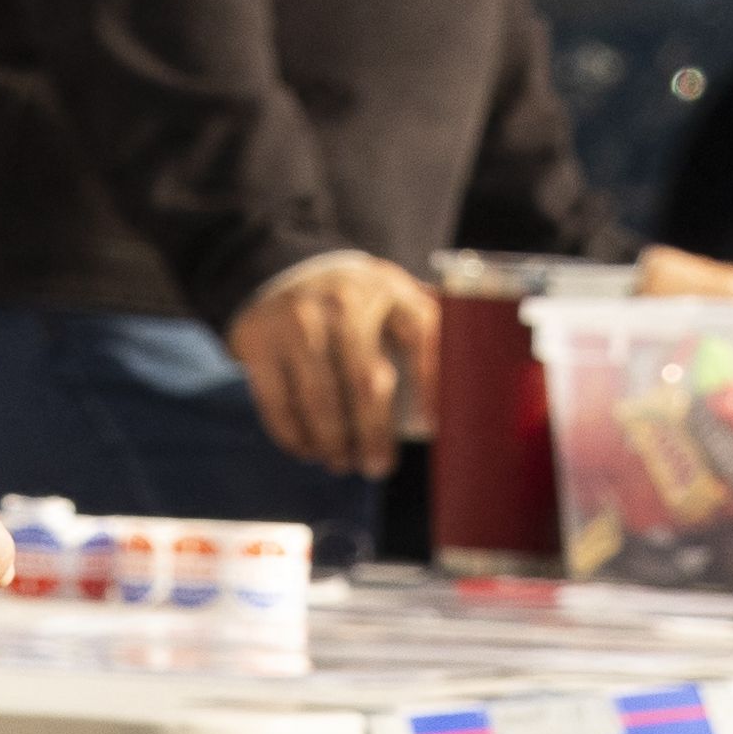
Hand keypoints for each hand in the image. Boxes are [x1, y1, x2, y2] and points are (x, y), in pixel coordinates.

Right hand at [226, 251, 434, 476]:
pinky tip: (308, 449)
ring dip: (333, 441)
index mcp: (389, 292)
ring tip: (342, 462)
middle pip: (367, 380)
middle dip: (375, 434)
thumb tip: (473, 382)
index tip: (436, 427)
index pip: (423, 336)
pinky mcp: (259, 340)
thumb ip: (428, 326)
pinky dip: (295, 436)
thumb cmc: (353, 299)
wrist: (279, 267)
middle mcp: (343, 302)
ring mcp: (297, 320)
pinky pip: (278, 402)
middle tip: (379, 466)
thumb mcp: (392, 296)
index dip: (433, 385)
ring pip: (320, 398)